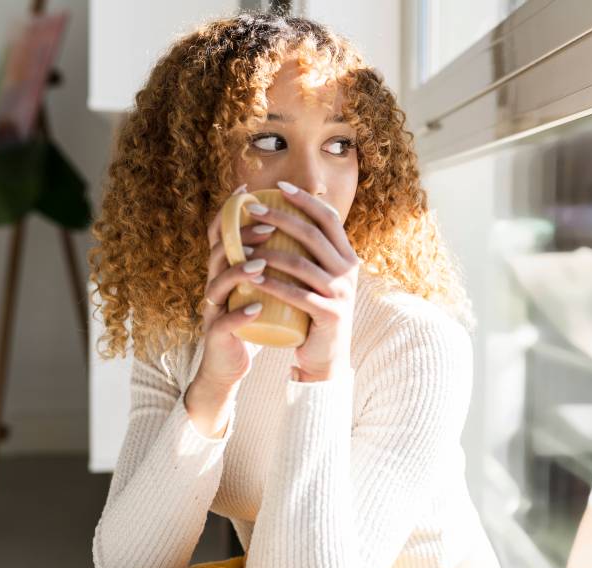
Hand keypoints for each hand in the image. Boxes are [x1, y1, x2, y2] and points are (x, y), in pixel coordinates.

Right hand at [195, 184, 274, 392]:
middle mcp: (214, 284)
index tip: (248, 191)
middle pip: (218, 251)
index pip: (220, 234)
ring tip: (260, 263)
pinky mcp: (217, 335)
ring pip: (218, 283)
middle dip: (241, 236)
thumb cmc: (252, 319)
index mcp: (224, 269)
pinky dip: (239, 314)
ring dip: (239, 271)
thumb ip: (270, 261)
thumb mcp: (259, 285)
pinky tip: (255, 307)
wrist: (232, 362)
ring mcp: (213, 309)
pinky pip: (224, 322)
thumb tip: (301, 228)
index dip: (229, 211)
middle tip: (269, 228)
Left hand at [245, 181, 359, 381]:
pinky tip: (252, 278)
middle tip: (252, 210)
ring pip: (302, 263)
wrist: (326, 357)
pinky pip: (298, 295)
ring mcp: (341, 293)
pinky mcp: (330, 315)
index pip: (329, 218)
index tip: (280, 187)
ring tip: (243, 245)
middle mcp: (348, 271)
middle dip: (280, 217)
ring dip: (269, 252)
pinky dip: (273, 285)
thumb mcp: (318, 279)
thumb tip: (283, 218)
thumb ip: (310, 255)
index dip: (305, 200)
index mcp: (347, 257)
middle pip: (312, 234)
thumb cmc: (313, 314)